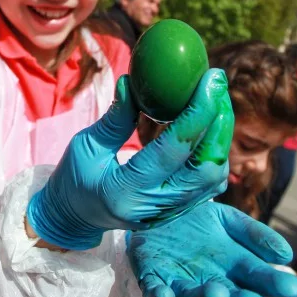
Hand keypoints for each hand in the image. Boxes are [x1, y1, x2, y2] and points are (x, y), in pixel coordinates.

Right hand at [26, 70, 233, 249]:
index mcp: (126, 191)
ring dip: (221, 136)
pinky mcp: (178, 212)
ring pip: (213, 176)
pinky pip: (209, 183)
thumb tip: (134, 81)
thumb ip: (115, 118)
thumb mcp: (87, 145)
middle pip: (206, 166)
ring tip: (217, 100)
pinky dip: (215, 151)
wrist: (75, 218)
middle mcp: (154, 207)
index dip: (198, 112)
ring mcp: (170, 214)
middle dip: (220, 123)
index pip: (173, 150)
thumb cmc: (75, 177)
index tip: (211, 79)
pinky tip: (211, 125)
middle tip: (218, 85)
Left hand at [128, 202, 296, 296]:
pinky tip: (166, 296)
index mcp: (236, 271)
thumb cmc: (198, 221)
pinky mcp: (154, 280)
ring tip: (218, 295)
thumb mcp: (230, 220)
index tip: (292, 290)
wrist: (159, 210)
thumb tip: (286, 256)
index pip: (260, 284)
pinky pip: (156, 294)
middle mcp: (212, 284)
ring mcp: (182, 284)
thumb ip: (255, 235)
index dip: (276, 289)